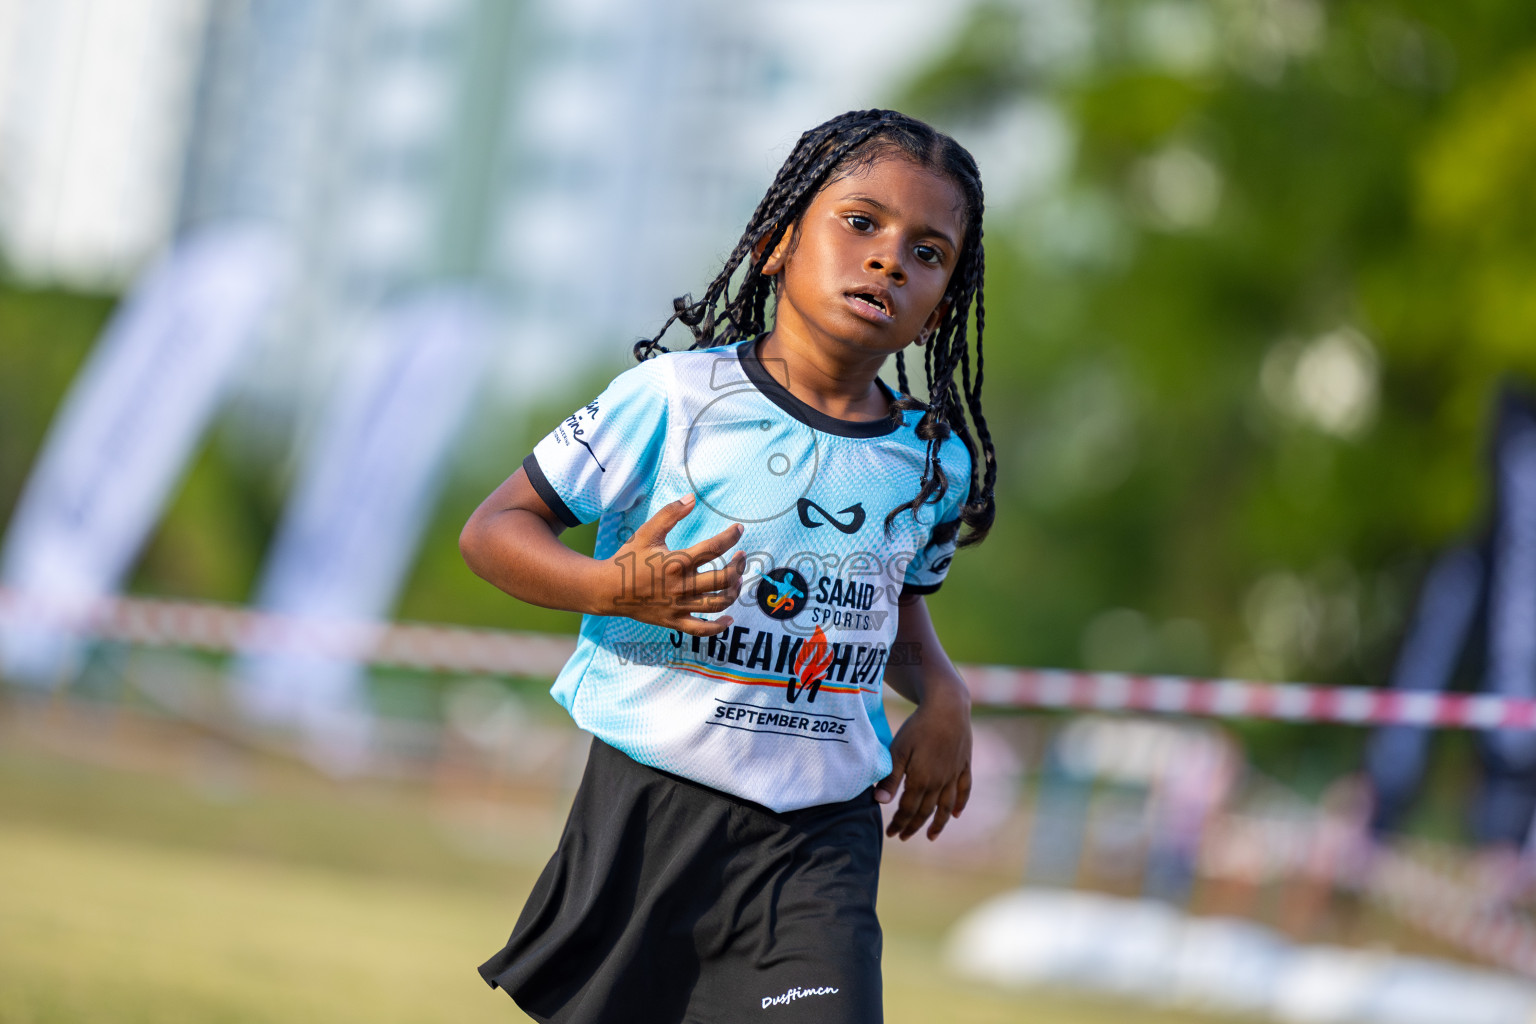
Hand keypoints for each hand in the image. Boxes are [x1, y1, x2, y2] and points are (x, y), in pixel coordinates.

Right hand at [605, 493, 744, 635]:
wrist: (608, 589)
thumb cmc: (628, 558)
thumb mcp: (647, 532)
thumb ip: (670, 514)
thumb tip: (692, 498)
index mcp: (677, 562)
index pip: (713, 548)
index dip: (731, 537)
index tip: (739, 530)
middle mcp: (681, 585)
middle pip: (723, 578)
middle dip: (738, 567)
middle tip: (742, 557)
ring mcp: (679, 605)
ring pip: (718, 603)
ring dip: (733, 592)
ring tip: (736, 581)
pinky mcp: (674, 620)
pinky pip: (701, 629)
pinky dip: (718, 627)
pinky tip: (729, 619)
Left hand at [874, 677, 971, 840]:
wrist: (947, 706)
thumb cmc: (918, 727)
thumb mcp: (898, 750)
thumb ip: (890, 778)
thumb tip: (880, 802)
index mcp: (921, 780)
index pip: (908, 810)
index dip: (899, 823)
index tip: (891, 833)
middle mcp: (940, 782)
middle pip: (926, 811)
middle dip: (913, 826)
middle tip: (903, 836)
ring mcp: (954, 774)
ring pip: (946, 806)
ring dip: (938, 823)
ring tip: (931, 836)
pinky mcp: (964, 765)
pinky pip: (964, 790)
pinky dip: (960, 804)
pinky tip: (955, 814)